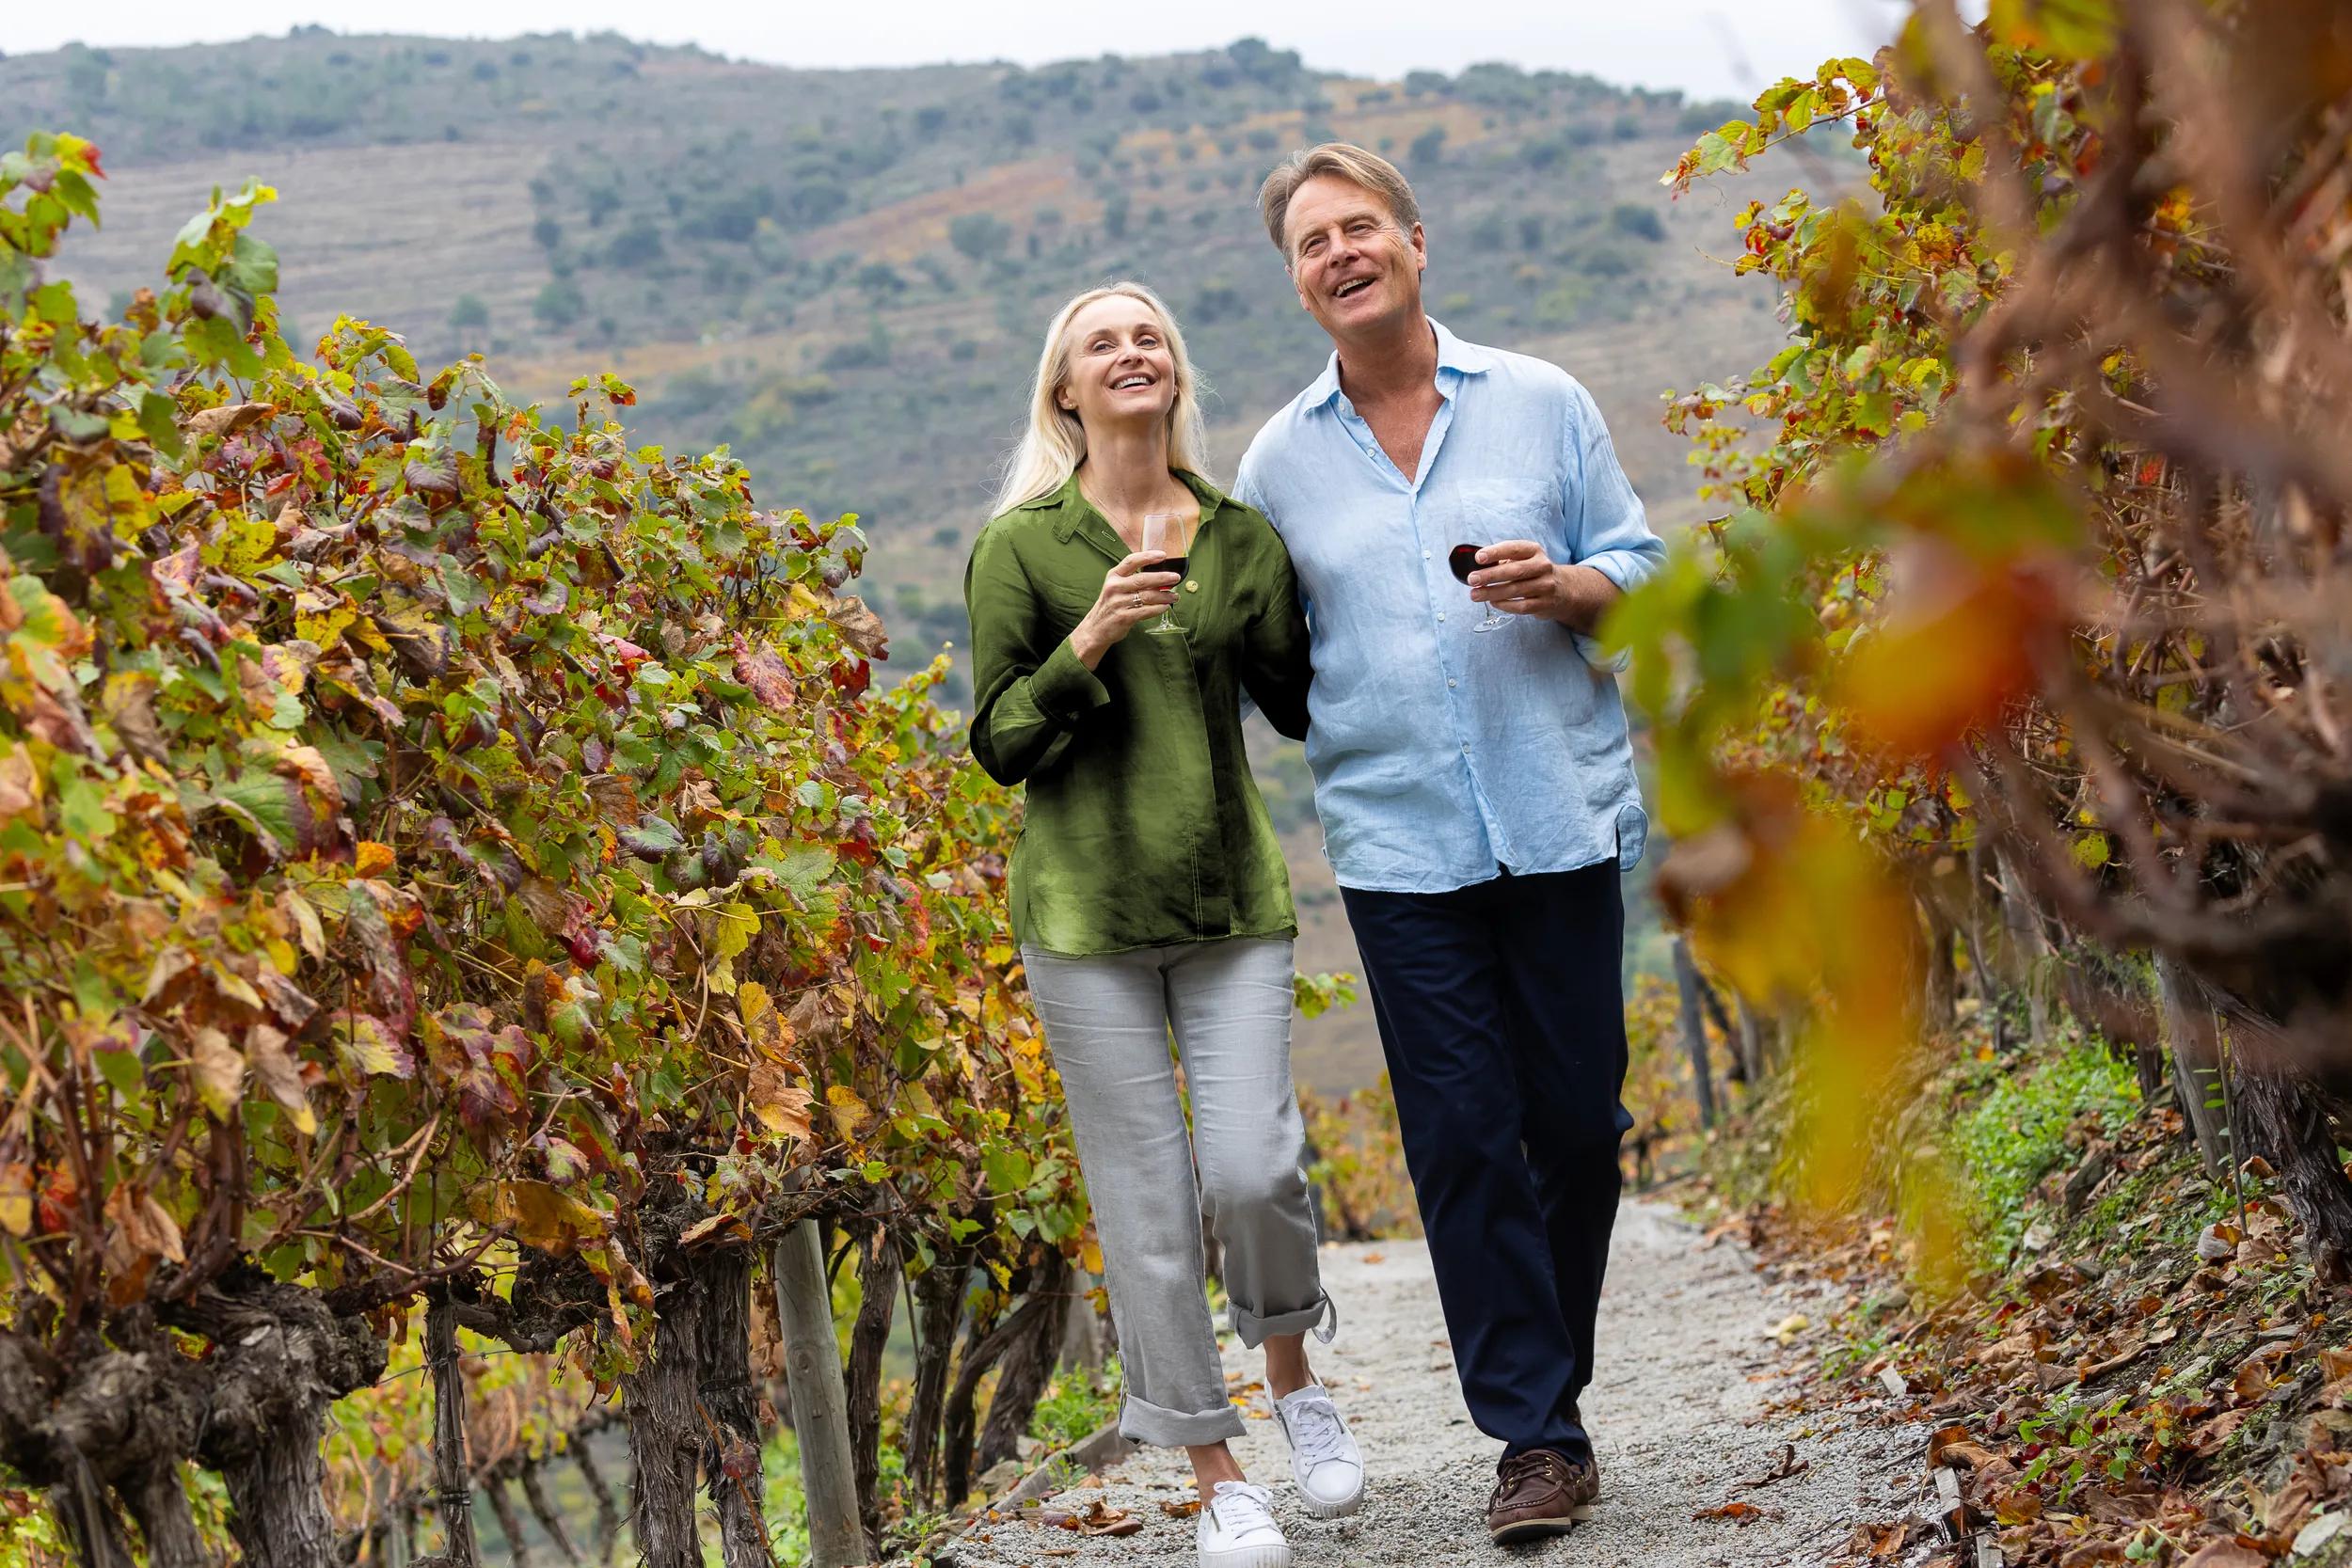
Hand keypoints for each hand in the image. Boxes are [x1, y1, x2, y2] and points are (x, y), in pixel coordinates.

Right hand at [1070, 551, 1181, 666]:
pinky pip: (1146, 610)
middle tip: (1176, 577)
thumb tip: (1160, 574)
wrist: (1096, 628)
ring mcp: (1118, 602)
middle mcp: (1115, 587)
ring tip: (1174, 596)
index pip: (1131, 561)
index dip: (1147, 557)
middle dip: (1162, 578)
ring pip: (1147, 596)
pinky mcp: (1123, 617)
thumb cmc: (1111, 605)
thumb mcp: (1116, 587)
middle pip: (1142, 579)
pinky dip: (1158, 608)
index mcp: (1114, 576)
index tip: (1163, 555)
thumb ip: (1132, 579)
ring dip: (1164, 596)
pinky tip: (1165, 607)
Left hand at [1465, 541, 1617, 631]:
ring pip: (1516, 590)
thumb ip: (1503, 560)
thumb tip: (1477, 566)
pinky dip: (1505, 605)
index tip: (1479, 557)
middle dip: (1491, 575)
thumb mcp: (1524, 559)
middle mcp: (1542, 566)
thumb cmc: (1534, 571)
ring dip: (1492, 593)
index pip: (1514, 548)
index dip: (1496, 552)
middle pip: (1515, 570)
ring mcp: (1545, 586)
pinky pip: (1521, 606)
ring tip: (1475, 595)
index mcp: (1534, 551)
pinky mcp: (1545, 603)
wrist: (1564, 589)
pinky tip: (1493, 602)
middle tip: (1472, 579)